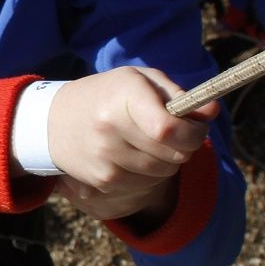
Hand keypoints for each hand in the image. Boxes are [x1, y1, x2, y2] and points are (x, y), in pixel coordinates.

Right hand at [46, 67, 212, 222]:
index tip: (196, 126)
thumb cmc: (106, 95)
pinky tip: (133, 156)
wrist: (51, 122)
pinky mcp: (102, 181)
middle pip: (173, 153)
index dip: (192, 132)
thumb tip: (213, 111)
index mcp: (122, 97)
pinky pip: (146, 184)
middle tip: (178, 134)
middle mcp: (109, 129)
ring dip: (168, 161)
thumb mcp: (139, 81)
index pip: (168, 128)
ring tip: (150, 143)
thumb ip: (178, 94)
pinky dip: (149, 173)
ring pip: (163, 171)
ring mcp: (105, 159)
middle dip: (186, 146)